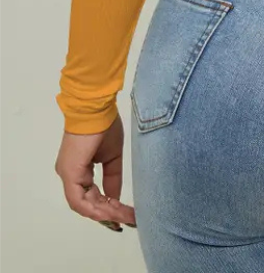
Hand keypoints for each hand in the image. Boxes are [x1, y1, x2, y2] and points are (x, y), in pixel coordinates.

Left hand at [54, 111, 136, 230]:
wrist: (96, 109)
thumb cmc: (104, 126)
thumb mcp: (112, 156)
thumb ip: (112, 178)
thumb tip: (114, 198)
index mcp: (78, 170)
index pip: (91, 196)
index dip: (108, 207)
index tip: (125, 213)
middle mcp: (69, 175)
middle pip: (88, 204)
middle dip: (110, 214)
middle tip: (129, 219)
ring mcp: (68, 175)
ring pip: (84, 205)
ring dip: (105, 213)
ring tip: (124, 216)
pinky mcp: (70, 174)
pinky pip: (79, 200)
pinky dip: (95, 209)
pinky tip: (110, 212)